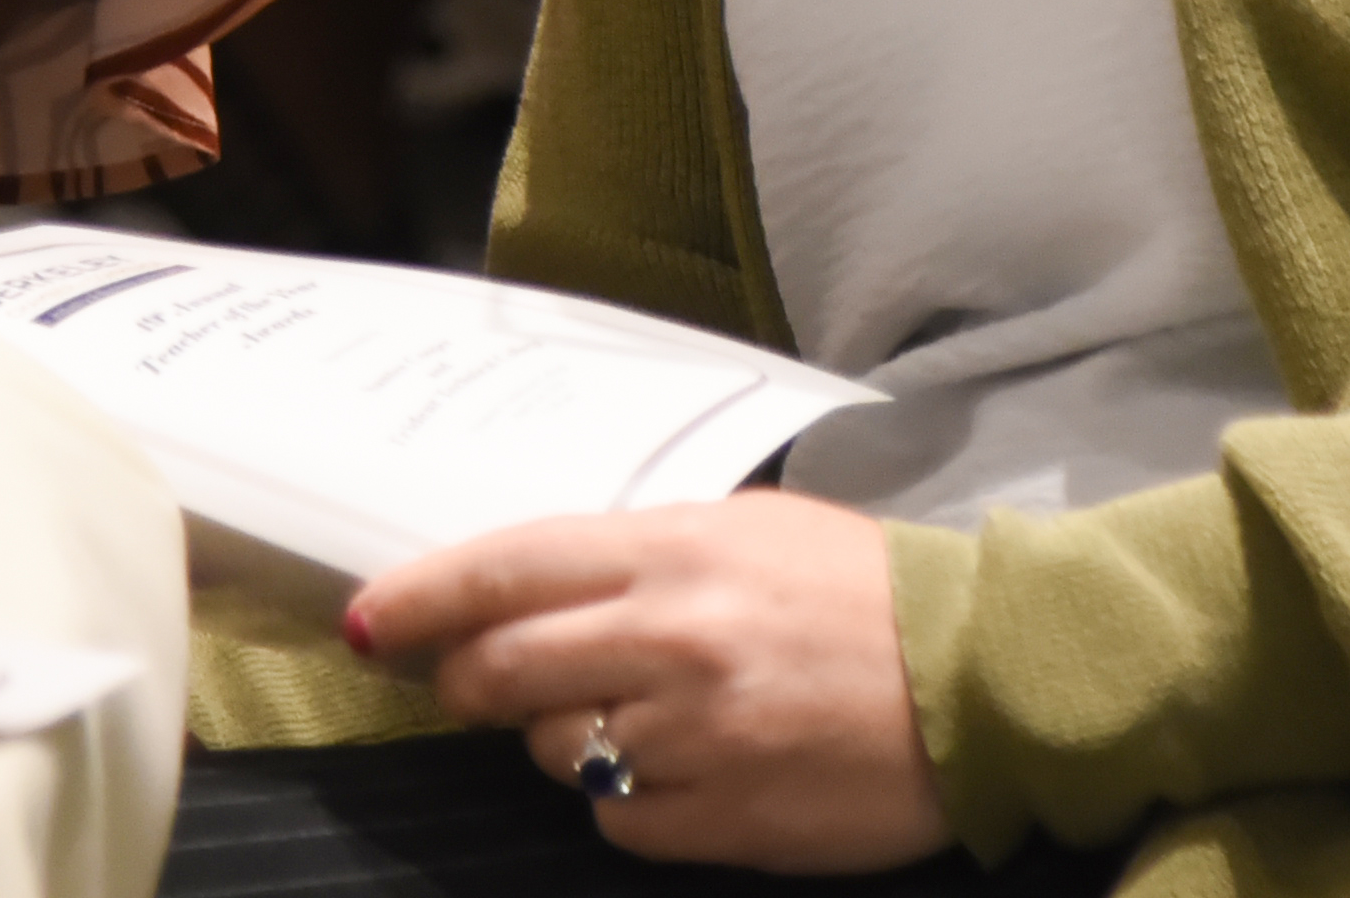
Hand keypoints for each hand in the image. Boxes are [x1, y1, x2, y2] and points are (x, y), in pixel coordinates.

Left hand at [345, 493, 952, 872]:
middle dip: (463, 680)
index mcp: (673, 551)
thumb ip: (638, 556)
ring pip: (551, 749)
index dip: (418, 598)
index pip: (503, 569)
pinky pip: (617, 819)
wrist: (981, 679)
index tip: (368, 623)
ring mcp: (696, 735)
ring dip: (560, 736)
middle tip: (467, 682)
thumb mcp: (747, 531)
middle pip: (501, 669)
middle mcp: (671, 640)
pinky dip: (623, 799)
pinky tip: (678, 769)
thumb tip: (532, 589)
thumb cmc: (862, 593)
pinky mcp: (725, 818)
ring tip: (629, 715)